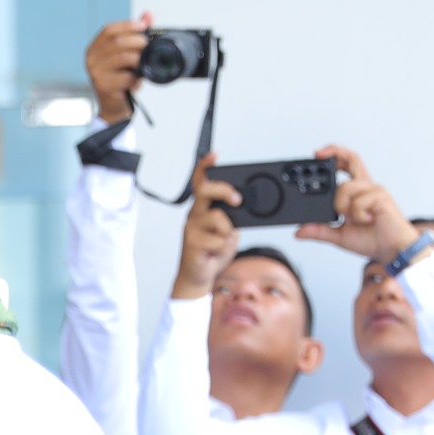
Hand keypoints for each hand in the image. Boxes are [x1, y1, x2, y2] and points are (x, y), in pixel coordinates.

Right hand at [83, 14, 152, 123]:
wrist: (114, 106)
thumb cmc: (119, 79)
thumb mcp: (126, 54)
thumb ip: (135, 34)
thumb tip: (148, 15)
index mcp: (94, 49)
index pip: (108, 30)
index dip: (127, 25)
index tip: (144, 26)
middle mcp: (92, 60)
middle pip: (116, 42)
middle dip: (137, 41)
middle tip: (148, 46)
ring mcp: (96, 74)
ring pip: (123, 58)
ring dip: (138, 60)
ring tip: (142, 65)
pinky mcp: (104, 87)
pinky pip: (126, 78)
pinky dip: (136, 79)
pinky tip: (136, 81)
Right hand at [172, 153, 242, 300]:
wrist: (198, 277)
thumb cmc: (211, 253)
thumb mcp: (228, 231)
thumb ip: (232, 218)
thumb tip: (241, 209)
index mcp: (202, 208)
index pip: (201, 182)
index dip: (205, 167)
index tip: (215, 156)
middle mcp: (194, 215)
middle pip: (206, 191)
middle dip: (225, 191)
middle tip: (237, 200)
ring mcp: (191, 229)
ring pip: (218, 218)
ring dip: (228, 232)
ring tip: (222, 242)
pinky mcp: (192, 243)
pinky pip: (219, 239)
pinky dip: (224, 248)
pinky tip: (215, 253)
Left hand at [294, 145, 419, 264]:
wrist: (392, 250)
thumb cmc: (372, 239)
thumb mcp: (339, 236)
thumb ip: (320, 231)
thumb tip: (299, 231)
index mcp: (358, 192)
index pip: (347, 165)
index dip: (335, 155)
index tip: (317, 154)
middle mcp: (366, 187)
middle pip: (352, 159)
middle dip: (335, 152)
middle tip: (317, 155)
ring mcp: (374, 190)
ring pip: (345, 188)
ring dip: (342, 206)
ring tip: (352, 219)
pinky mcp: (381, 197)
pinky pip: (357, 203)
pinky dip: (356, 216)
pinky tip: (367, 221)